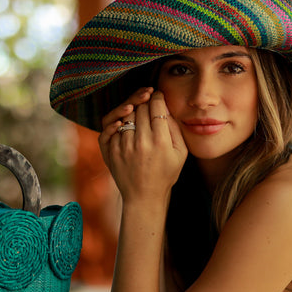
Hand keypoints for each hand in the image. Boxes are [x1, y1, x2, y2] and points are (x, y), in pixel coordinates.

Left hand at [98, 88, 186, 203]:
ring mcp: (123, 146)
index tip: (158, 95)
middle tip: (148, 99)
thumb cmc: (166, 174)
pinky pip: (110, 126)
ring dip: (131, 108)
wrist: (144, 196)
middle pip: (140, 108)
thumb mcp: (181, 153)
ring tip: (137, 108)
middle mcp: (140, 142)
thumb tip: (165, 107)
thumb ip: (175, 128)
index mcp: (160, 141)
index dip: (157, 97)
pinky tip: (124, 121)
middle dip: (145, 100)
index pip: (156, 107)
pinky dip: (117, 120)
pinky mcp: (111, 150)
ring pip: (125, 114)